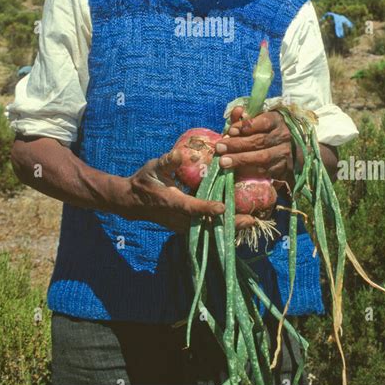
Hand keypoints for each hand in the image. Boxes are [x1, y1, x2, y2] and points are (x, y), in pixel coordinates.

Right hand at [126, 149, 255, 233]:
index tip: (222, 207)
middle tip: (251, 220)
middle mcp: (178, 217)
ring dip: (229, 227)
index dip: (206, 208)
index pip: (190, 207)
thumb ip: (168, 162)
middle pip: (206, 224)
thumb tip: (182, 153)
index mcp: (171, 201)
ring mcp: (182, 225)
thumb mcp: (154, 167)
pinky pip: (205, 231)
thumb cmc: (145, 181)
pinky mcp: (185, 228)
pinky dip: (221, 228)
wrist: (133, 202)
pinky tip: (237, 222)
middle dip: (229, 223)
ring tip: (250, 222)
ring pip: (208, 230)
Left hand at [216, 106, 295, 190]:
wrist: (285, 147)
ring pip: (262, 157)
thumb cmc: (264, 130)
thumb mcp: (255, 120)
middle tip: (220, 147)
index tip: (231, 131)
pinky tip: (236, 171)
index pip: (264, 122)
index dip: (246, 126)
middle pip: (260, 140)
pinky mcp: (282, 168)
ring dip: (240, 159)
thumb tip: (237, 111)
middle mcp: (283, 136)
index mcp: (276, 120)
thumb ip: (243, 117)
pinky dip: (249, 171)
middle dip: (237, 144)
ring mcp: (284, 153)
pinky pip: (265, 171)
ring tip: (223, 161)